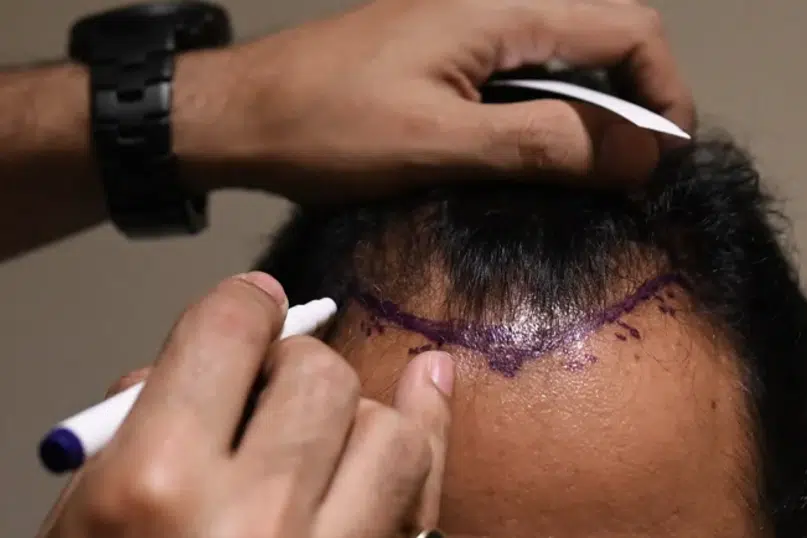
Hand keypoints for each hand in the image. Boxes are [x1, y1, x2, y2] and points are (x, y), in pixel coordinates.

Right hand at [39, 273, 453, 537]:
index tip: (252, 308)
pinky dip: (430, 433)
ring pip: (387, 428)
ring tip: (315, 439)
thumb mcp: (85, 526)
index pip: (227, 334)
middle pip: (316, 373)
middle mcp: (253, 522)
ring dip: (354, 417)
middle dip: (292, 368)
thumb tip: (222, 359)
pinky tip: (428, 390)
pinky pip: (427, 492)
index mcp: (155, 492)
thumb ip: (143, 430)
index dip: (242, 307)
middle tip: (267, 393)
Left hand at [180, 0, 694, 200]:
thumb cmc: (328, 129)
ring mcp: (470, 19)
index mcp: (501, 8)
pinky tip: (531, 154)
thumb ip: (543, 144)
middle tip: (625, 177)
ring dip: (591, 110)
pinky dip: (548, 109)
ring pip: (567, 54)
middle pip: (606, 34)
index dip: (664, 94)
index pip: (629, 29)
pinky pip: (526, 68)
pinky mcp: (449, 45)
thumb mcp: (438, 145)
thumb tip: (642, 156)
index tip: (662, 163)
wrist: (243, 112)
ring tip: (585, 176)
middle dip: (633, 103)